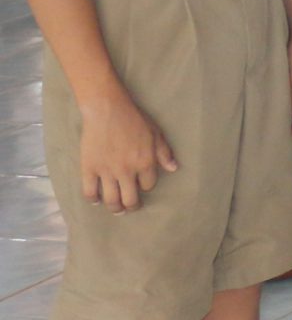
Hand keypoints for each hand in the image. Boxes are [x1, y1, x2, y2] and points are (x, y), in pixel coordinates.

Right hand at [81, 90, 177, 213]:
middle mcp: (127, 171)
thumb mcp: (155, 133)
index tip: (142, 185)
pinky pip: (89, 192)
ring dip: (115, 208)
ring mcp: (107, 171)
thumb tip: (173, 168)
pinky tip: (96, 200)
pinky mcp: (89, 169)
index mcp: (145, 163)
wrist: (107, 110)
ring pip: (111, 200)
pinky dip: (93, 200)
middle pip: (130, 199)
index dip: (146, 187)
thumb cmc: (134, 119)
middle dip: (131, 206)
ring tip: (117, 209)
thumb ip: (164, 153)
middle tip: (130, 207)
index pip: (148, 185)